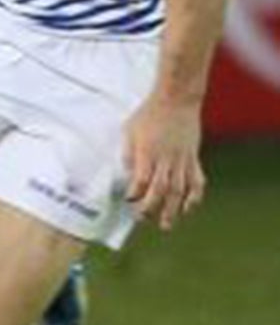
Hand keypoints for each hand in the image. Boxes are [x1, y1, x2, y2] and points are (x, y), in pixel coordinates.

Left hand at [124, 92, 205, 230]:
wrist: (176, 100)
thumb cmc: (149, 114)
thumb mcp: (129, 130)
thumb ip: (127, 152)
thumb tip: (127, 173)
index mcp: (147, 152)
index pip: (141, 180)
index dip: (135, 194)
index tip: (128, 201)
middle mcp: (165, 159)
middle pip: (160, 190)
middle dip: (152, 208)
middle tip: (144, 220)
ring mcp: (182, 160)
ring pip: (179, 190)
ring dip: (173, 209)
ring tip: (166, 224)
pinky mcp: (193, 158)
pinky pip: (197, 181)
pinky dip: (194, 196)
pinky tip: (189, 207)